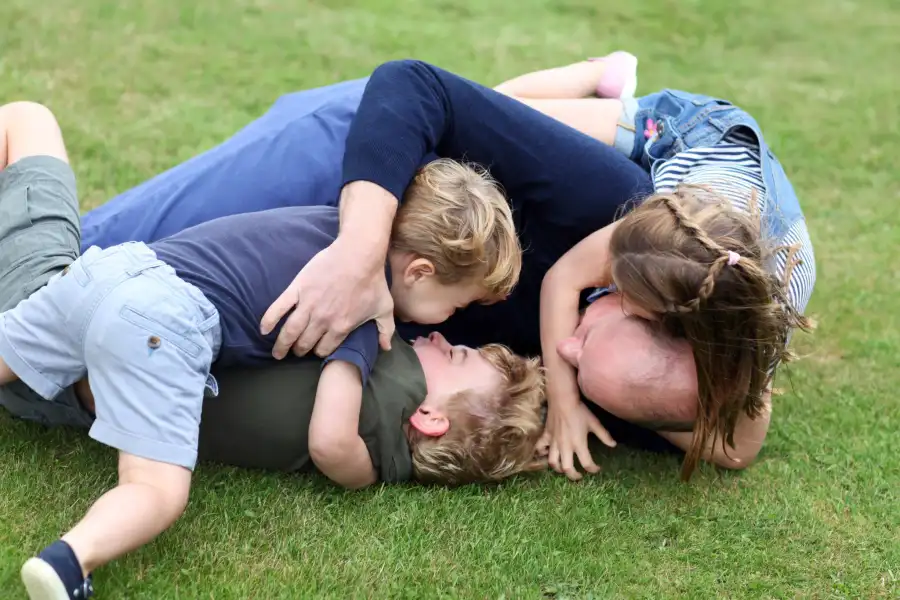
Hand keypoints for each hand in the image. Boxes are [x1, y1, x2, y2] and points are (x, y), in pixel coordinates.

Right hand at [261, 237, 394, 358]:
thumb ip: (385, 330)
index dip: (319, 352)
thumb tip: (386, 347)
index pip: (324, 349)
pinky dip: (269, 320)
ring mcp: (308, 305)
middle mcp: (322, 320)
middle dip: (300, 350)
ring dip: (282, 345)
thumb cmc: (373, 281)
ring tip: (277, 352)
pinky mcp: (298, 289)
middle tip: (296, 351)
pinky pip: (278, 308)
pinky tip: (264, 330)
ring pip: (290, 332)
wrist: (358, 254)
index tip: (316, 350)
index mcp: (341, 327)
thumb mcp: (384, 308)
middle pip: (305, 343)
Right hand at [542, 400, 615, 480]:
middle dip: (574, 476)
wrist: (563, 399)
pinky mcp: (546, 436)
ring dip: (558, 468)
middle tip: (579, 476)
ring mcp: (554, 442)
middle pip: (567, 469)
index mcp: (579, 444)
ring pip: (553, 462)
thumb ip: (604, 435)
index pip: (587, 464)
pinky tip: (546, 453)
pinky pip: (540, 448)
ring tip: (563, 468)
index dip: (593, 469)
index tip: (597, 469)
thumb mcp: (595, 423)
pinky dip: (542, 453)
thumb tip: (614, 445)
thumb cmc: (580, 410)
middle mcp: (565, 446)